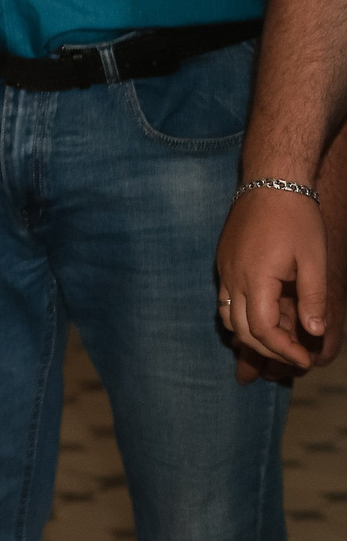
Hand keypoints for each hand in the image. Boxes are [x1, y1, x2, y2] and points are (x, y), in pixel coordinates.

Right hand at [219, 185, 331, 373]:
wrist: (271, 182)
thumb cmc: (297, 220)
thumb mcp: (313, 260)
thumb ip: (313, 298)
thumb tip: (315, 332)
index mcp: (256, 278)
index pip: (262, 330)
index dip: (284, 350)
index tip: (305, 358)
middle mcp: (233, 277)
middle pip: (241, 329)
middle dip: (268, 349)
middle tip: (296, 354)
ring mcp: (225, 269)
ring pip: (228, 316)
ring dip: (251, 333)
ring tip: (280, 336)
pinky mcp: (224, 261)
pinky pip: (227, 299)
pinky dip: (243, 315)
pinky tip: (267, 313)